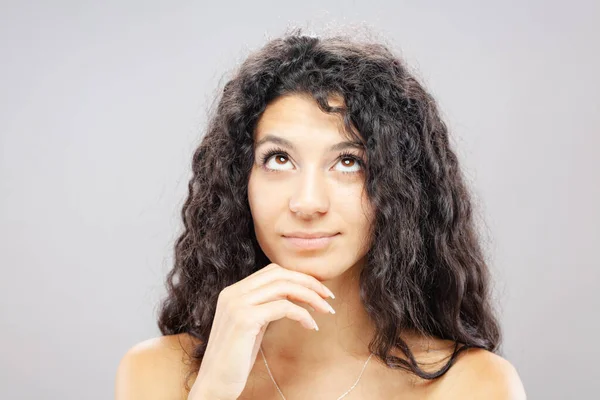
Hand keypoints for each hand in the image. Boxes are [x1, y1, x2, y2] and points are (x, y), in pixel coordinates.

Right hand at [187, 262, 335, 399]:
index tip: (319, 290)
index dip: (299, 277)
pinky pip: (283, 307)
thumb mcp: (252, 326)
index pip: (272, 271)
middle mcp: (233, 292)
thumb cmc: (235, 359)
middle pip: (279, 273)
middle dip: (308, 282)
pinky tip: (312, 326)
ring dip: (310, 296)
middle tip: (329, 297)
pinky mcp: (244, 319)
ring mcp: (237, 304)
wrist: (214, 384)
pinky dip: (302, 314)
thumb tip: (294, 296)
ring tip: (326, 310)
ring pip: (283, 287)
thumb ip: (266, 307)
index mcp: (233, 291)